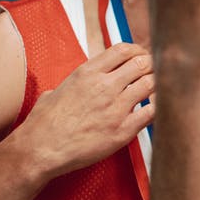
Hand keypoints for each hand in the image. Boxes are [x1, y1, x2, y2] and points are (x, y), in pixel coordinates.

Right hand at [13, 44, 153, 177]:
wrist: (40, 149)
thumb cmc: (44, 123)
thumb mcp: (56, 90)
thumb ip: (76, 82)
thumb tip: (81, 83)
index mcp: (87, 73)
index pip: (123, 50)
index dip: (138, 52)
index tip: (142, 58)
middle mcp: (103, 86)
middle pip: (142, 63)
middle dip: (152, 67)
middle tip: (154, 75)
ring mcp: (115, 107)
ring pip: (151, 84)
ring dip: (158, 86)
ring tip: (157, 91)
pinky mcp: (123, 130)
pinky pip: (152, 112)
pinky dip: (159, 107)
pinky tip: (156, 109)